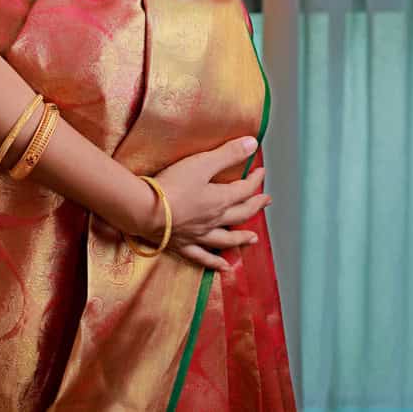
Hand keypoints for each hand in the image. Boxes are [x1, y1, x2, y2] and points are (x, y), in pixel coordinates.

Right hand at [146, 137, 271, 271]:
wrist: (146, 210)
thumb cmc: (173, 184)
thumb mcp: (202, 163)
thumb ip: (228, 153)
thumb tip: (253, 144)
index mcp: (220, 200)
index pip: (244, 190)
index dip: (255, 180)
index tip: (261, 172)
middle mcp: (214, 220)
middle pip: (240, 214)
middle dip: (255, 206)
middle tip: (266, 201)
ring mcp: (199, 234)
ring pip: (226, 238)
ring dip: (242, 238)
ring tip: (254, 238)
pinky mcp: (183, 244)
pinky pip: (203, 257)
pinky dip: (214, 262)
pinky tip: (223, 267)